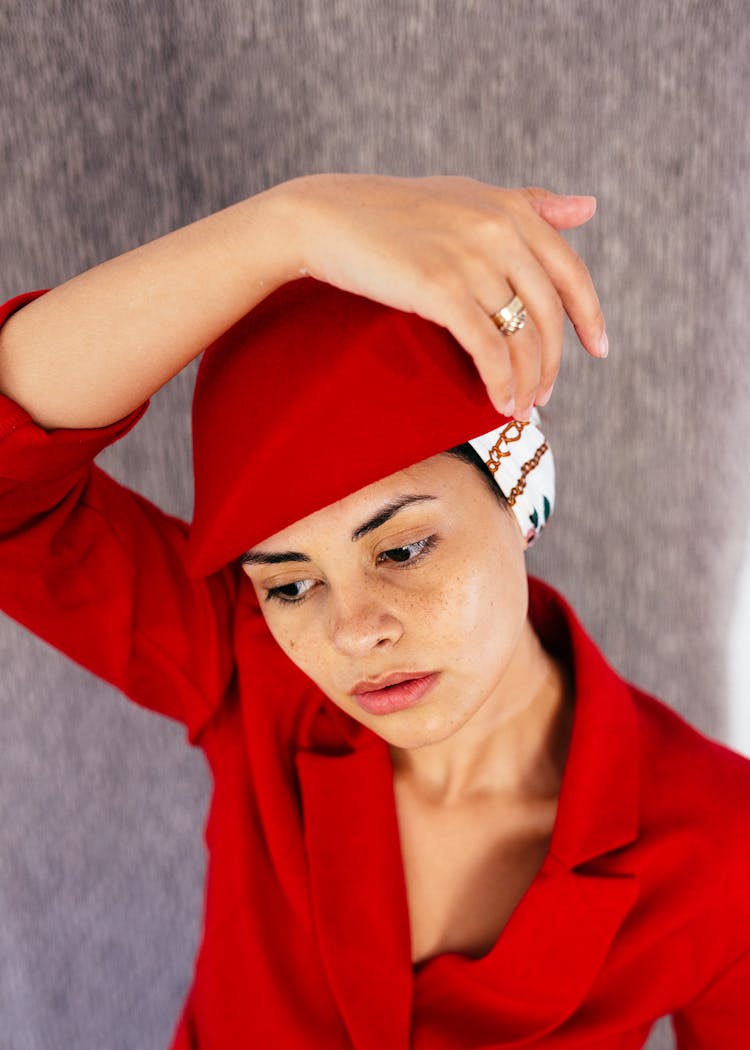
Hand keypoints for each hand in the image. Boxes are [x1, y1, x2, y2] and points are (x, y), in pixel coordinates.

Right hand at [276, 173, 605, 418]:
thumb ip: (530, 204)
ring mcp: (471, 260)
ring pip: (521, 336)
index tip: (599, 350)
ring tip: (519, 408)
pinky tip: (498, 404)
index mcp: (511, 210)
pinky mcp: (440, 289)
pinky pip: (488, 348)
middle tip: (543, 395)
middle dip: (551, 363)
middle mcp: (500, 230)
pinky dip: (499, 382)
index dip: (590, 316)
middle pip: (549, 313)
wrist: (327, 218)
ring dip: (526, 382)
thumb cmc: (394, 212)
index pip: (570, 272)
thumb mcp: (468, 197)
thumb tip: (589, 208)